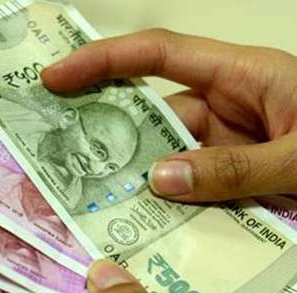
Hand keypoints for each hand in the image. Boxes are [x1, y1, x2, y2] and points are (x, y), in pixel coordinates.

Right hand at [42, 29, 296, 201]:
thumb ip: (233, 169)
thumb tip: (159, 180)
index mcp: (244, 75)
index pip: (158, 56)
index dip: (103, 62)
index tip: (56, 77)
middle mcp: (232, 106)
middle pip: (156, 113)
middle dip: (112, 135)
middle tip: (61, 159)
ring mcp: (234, 144)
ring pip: (172, 158)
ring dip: (144, 184)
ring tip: (101, 208)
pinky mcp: (240, 176)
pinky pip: (194, 186)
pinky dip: (174, 206)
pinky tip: (152, 228)